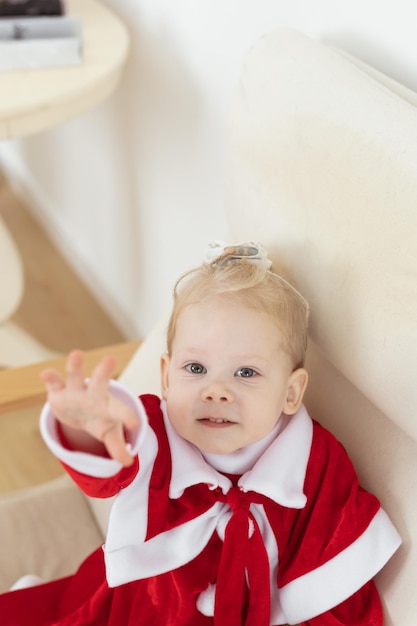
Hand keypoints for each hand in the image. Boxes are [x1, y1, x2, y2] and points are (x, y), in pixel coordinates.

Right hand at [41, 350, 138, 465]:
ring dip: (75, 367)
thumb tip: (127, 463)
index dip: (127, 417)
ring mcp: (75, 391)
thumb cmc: (99, 419)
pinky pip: (54, 383)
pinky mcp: (58, 392)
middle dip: (104, 371)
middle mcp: (93, 394)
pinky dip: (50, 378)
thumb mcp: (109, 433)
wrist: (79, 410)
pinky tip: (45, 373)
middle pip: (99, 382)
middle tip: (110, 358)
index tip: (135, 424)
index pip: (120, 411)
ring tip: (76, 354)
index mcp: (108, 406)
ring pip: (75, 376)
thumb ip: (117, 446)